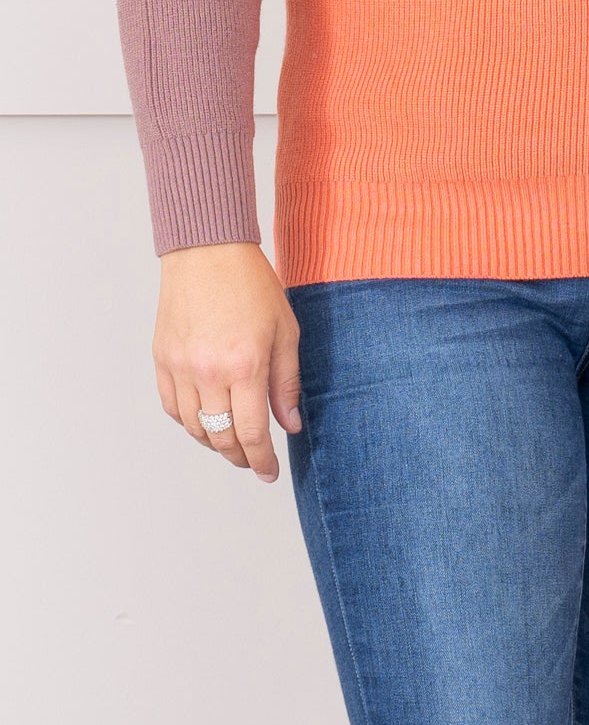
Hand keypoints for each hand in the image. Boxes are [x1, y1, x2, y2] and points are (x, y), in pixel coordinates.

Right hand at [153, 243, 302, 482]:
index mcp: (245, 365)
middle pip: (220, 437)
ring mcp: (180, 367)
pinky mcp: (162, 359)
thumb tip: (290, 425)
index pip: (251, 432)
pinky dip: (189, 421)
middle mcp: (208, 372)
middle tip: (253, 460)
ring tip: (232, 441)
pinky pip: (172, 407)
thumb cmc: (253, 285)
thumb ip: (287, 382)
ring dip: (214, 442)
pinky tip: (206, 418)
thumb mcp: (285, 330)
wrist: (208, 251)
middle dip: (239, 456)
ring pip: (194, 427)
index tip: (268, 473)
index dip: (261, 460)